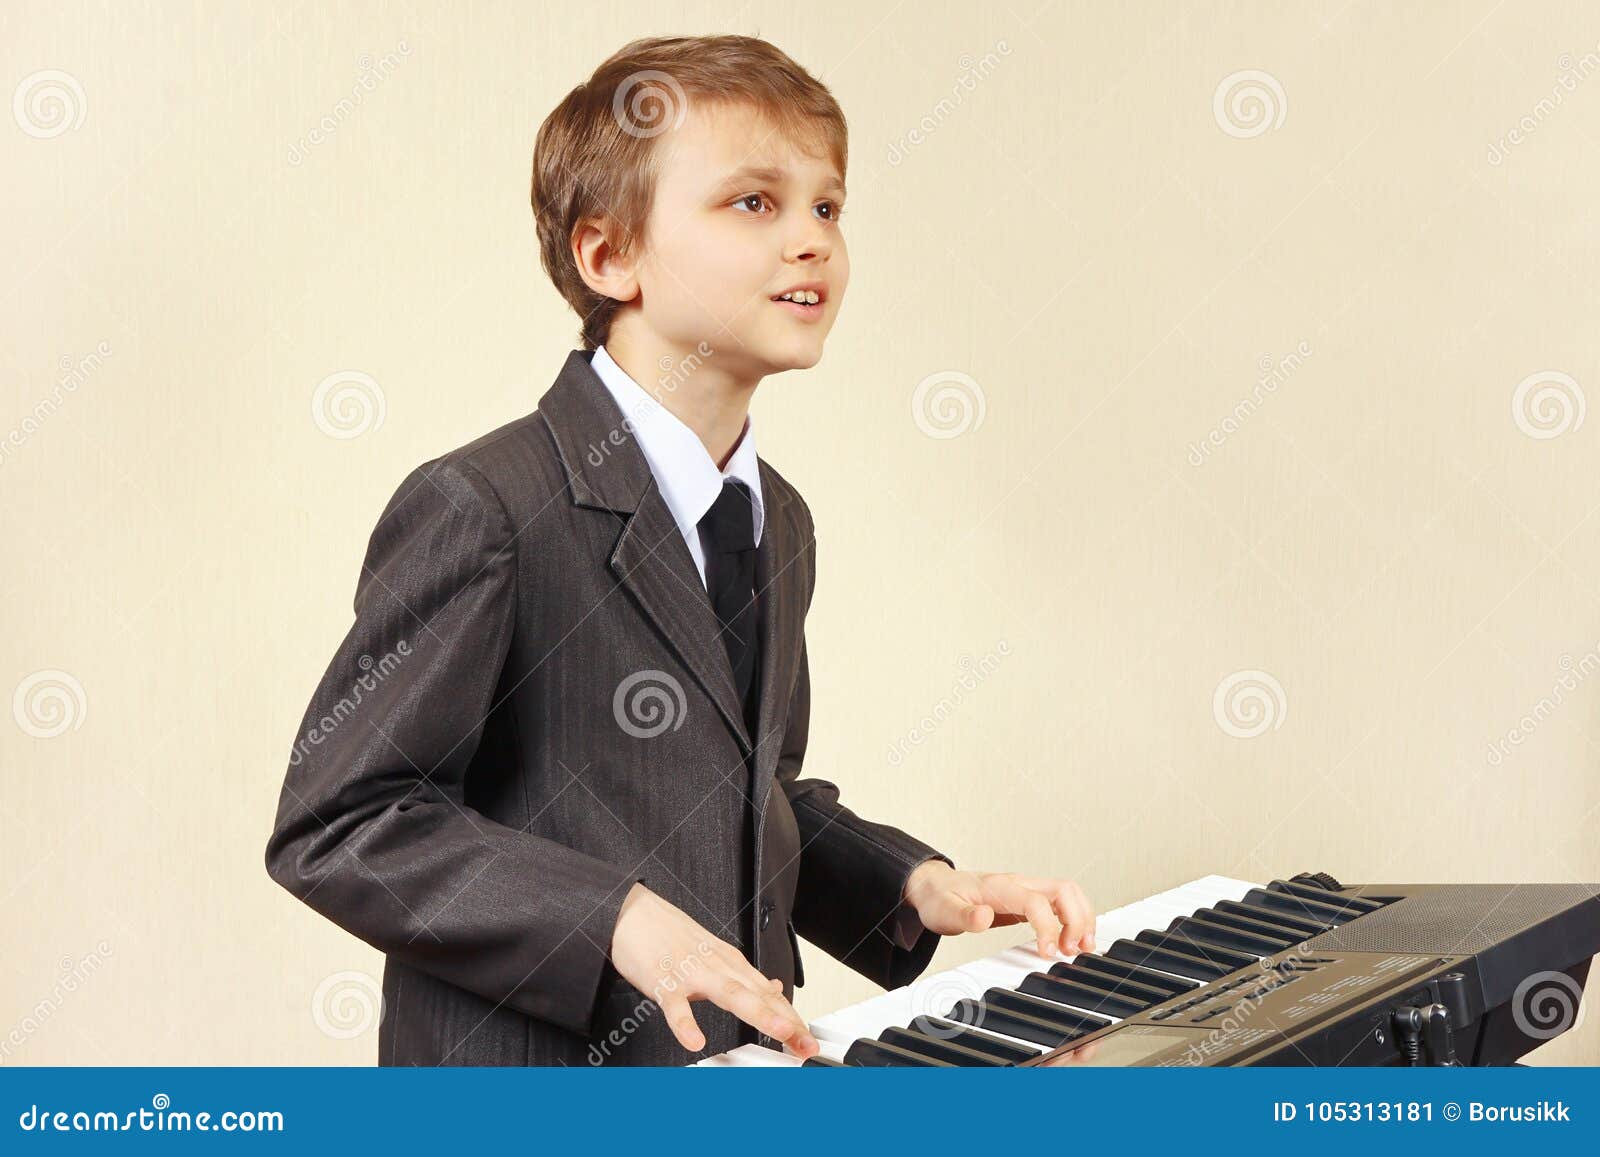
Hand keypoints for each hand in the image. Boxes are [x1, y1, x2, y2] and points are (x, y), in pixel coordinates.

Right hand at [609, 882, 817, 1057]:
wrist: (632, 912)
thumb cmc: (669, 935)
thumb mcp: (714, 953)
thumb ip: (743, 976)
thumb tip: (773, 989)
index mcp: (730, 963)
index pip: (769, 994)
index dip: (791, 1018)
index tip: (808, 1040)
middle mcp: (717, 967)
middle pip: (758, 996)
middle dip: (785, 1021)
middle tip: (805, 1043)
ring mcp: (691, 973)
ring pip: (729, 994)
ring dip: (757, 1013)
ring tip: (778, 1032)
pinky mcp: (663, 981)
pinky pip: (676, 1005)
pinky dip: (686, 1023)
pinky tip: (695, 1040)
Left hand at [902, 862, 1096, 957]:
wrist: (936, 886)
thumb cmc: (941, 898)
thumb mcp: (944, 911)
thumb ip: (965, 916)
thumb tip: (984, 916)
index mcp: (1000, 887)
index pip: (1036, 901)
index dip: (1048, 927)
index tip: (1048, 953)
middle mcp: (1018, 884)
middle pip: (1064, 890)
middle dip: (1077, 920)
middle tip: (1074, 951)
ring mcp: (1026, 888)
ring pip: (1068, 894)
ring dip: (1082, 919)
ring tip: (1082, 948)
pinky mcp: (1029, 898)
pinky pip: (1062, 902)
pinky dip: (1075, 919)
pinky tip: (1073, 939)